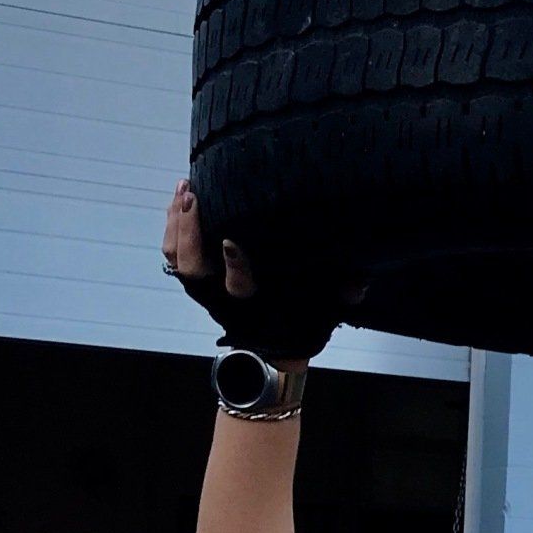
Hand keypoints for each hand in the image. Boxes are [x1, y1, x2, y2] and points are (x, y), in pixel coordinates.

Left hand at [162, 180, 359, 363]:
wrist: (276, 345)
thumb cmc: (302, 320)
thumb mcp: (326, 310)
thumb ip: (343, 295)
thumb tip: (359, 281)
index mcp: (251, 305)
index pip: (237, 286)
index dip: (232, 265)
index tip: (231, 242)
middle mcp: (220, 297)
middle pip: (191, 267)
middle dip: (189, 232)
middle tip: (194, 197)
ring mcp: (204, 286)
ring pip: (176, 256)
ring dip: (176, 221)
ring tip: (186, 187)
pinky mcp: (197, 275)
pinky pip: (173, 250)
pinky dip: (173, 223)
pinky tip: (181, 196)